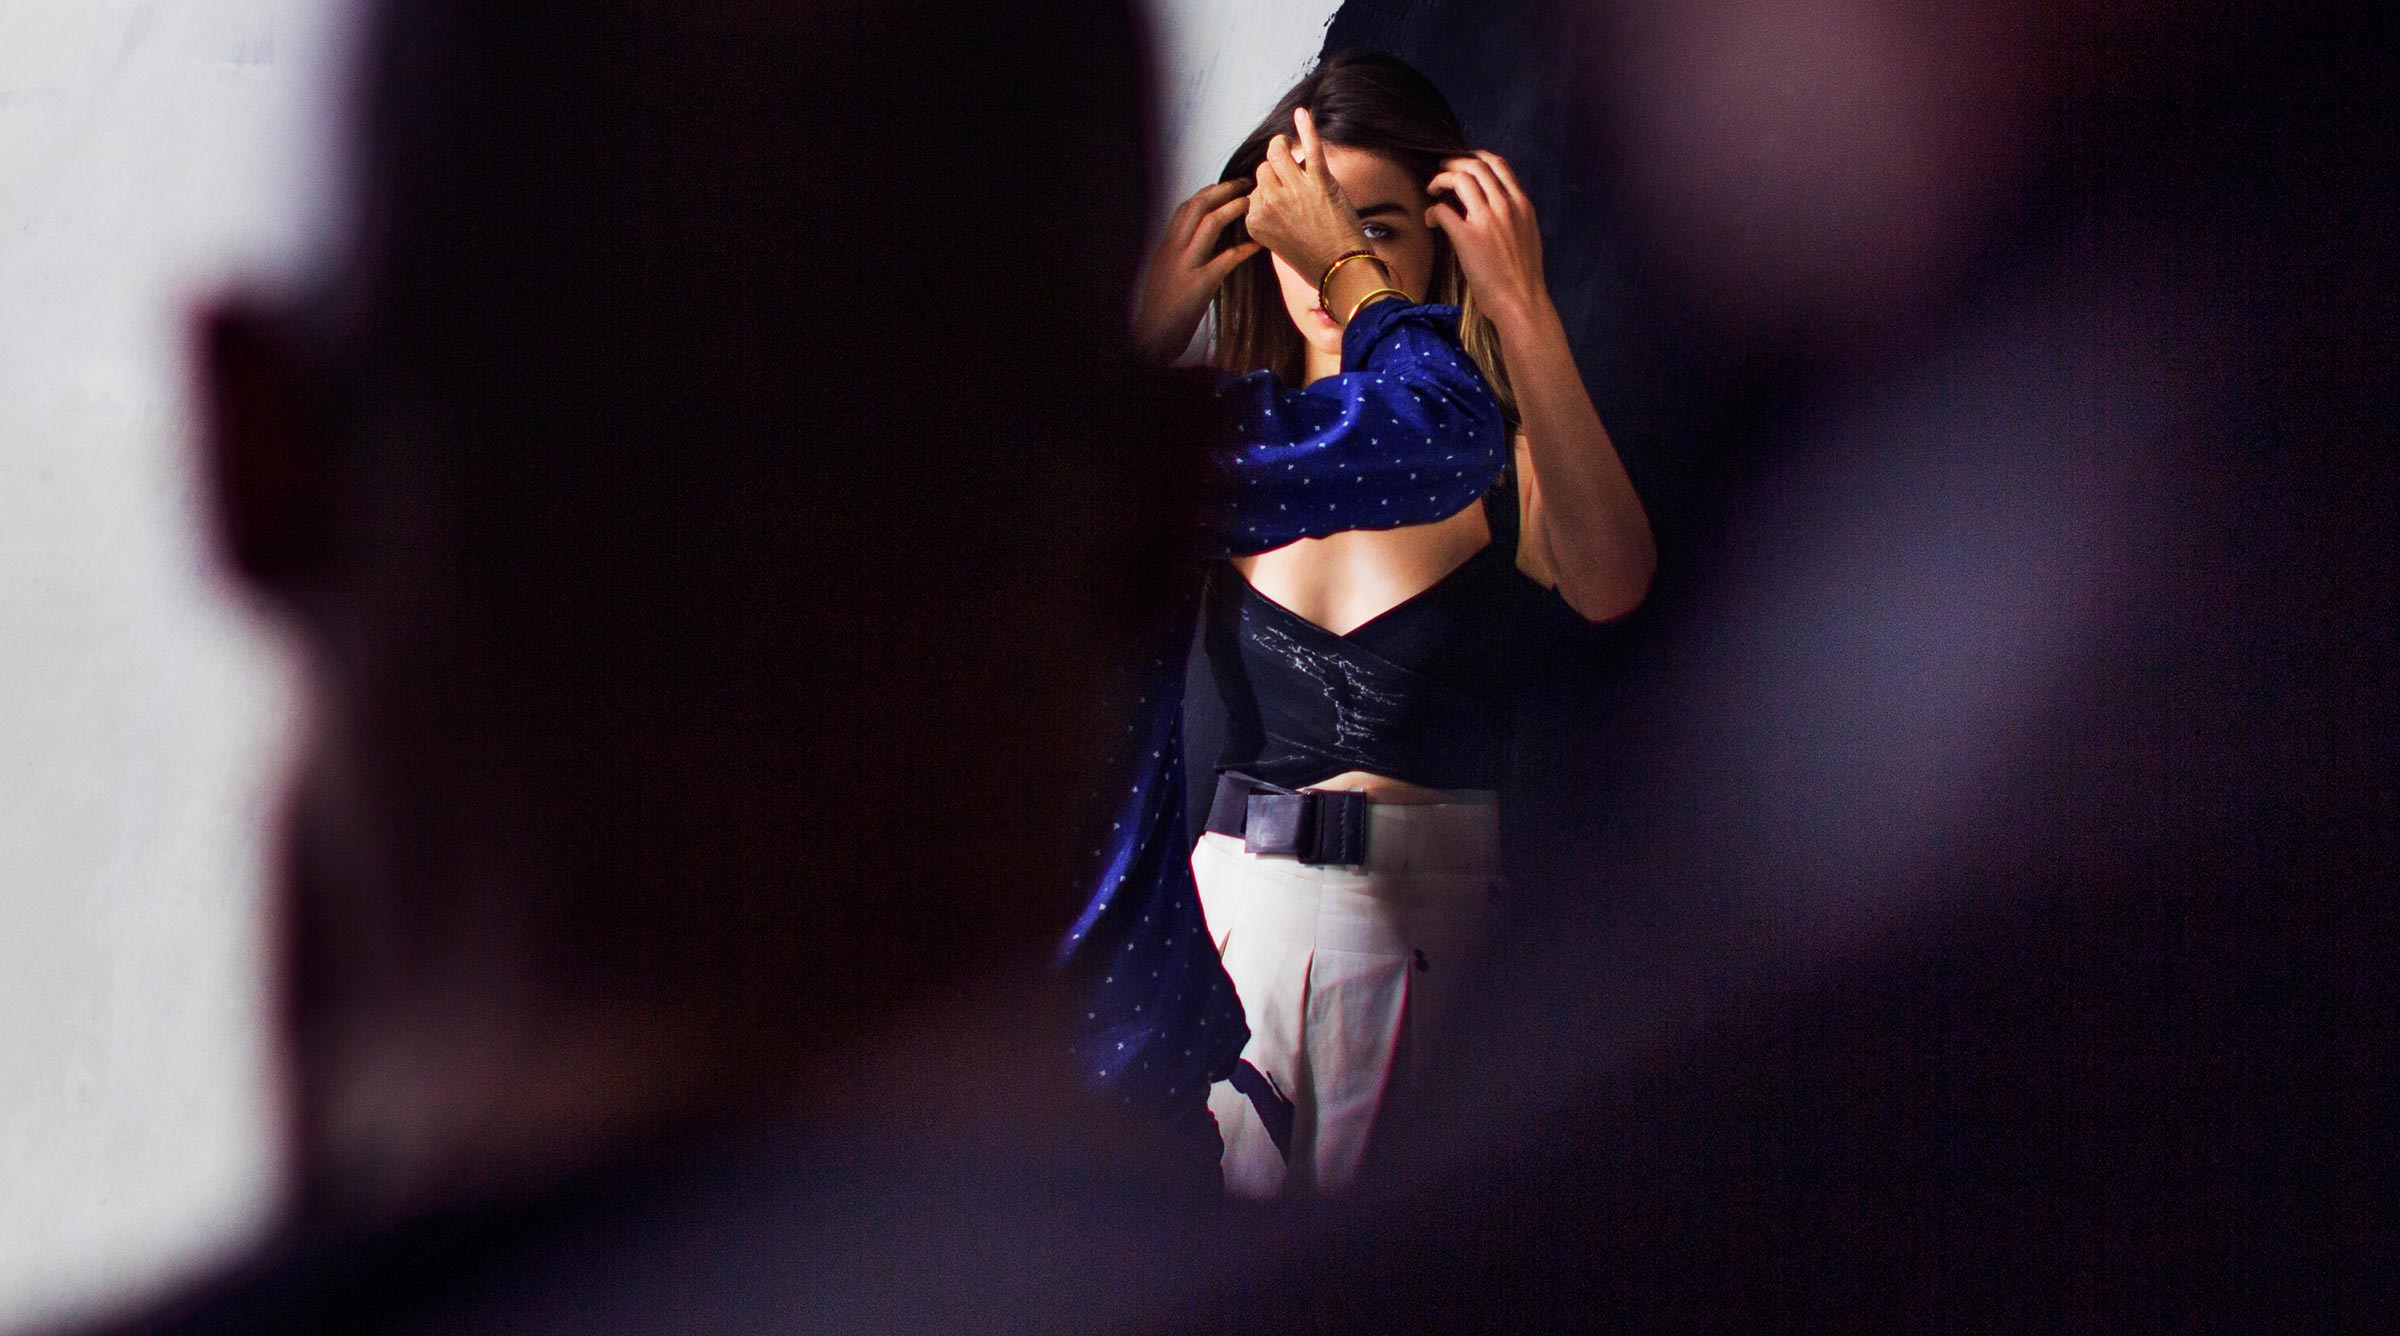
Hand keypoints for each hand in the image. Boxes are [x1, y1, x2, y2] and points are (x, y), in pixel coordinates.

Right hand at [1133, 179, 1261, 361]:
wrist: (1151, 336)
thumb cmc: (1161, 308)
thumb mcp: (1164, 273)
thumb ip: (1178, 253)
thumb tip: (1196, 239)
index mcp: (1166, 246)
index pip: (1186, 207)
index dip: (1208, 192)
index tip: (1227, 187)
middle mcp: (1173, 250)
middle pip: (1197, 206)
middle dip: (1223, 190)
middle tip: (1245, 184)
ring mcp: (1185, 266)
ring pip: (1209, 224)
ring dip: (1233, 208)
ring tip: (1252, 202)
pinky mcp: (1199, 285)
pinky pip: (1225, 259)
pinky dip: (1244, 249)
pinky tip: (1258, 245)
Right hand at [1241, 106, 1371, 289]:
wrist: (1341, 270)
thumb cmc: (1313, 261)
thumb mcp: (1278, 243)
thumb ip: (1269, 217)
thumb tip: (1270, 191)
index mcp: (1255, 221)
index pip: (1254, 190)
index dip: (1268, 189)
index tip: (1279, 194)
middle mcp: (1270, 203)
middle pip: (1264, 169)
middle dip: (1274, 168)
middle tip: (1285, 166)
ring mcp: (1294, 191)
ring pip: (1278, 153)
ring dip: (1281, 145)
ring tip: (1286, 143)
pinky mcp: (1319, 182)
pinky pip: (1310, 147)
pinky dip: (1306, 127)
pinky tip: (1302, 113)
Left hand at [1425, 150, 1546, 325]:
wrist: (1521, 300)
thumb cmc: (1524, 275)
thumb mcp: (1528, 235)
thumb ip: (1513, 215)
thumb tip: (1495, 206)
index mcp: (1522, 204)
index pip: (1498, 164)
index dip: (1476, 157)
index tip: (1464, 161)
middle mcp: (1505, 205)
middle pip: (1475, 166)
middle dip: (1453, 163)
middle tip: (1441, 169)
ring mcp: (1486, 219)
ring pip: (1459, 179)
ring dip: (1440, 179)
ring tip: (1432, 188)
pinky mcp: (1467, 237)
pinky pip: (1442, 210)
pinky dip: (1432, 210)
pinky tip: (1431, 220)